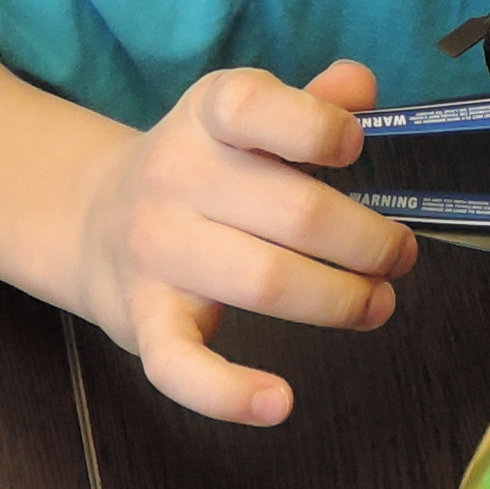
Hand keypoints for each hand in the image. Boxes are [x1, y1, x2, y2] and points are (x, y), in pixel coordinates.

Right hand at [78, 61, 414, 425]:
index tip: (355, 148)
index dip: (315, 127)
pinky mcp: (143, 320)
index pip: (253, 108)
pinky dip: (229, 394)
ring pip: (264, 283)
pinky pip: (181, 366)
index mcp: (206, 118)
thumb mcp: (243, 120)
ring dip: (340, 300)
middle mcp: (175, 178)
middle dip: (368, 240)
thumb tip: (361, 86)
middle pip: (293, 212)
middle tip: (399, 255)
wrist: (91, 220)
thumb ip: (308, 102)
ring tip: (376, 303)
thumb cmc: (199, 170)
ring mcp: (156, 252)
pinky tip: (279, 402)